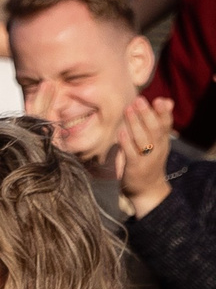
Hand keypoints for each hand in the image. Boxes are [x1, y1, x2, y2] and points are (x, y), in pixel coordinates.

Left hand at [118, 95, 176, 214]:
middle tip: (139, 100)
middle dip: (147, 114)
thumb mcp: (159, 142)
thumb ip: (159, 122)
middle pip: (155, 129)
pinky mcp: (135, 167)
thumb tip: (166, 100)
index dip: (163, 113)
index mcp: (163, 141)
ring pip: (143, 139)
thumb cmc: (150, 160)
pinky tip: (121, 132)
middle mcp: (158, 148)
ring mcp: (147, 158)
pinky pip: (131, 153)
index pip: (166, 125)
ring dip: (135, 123)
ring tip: (128, 109)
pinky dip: (127, 142)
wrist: (148, 188)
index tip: (159, 100)